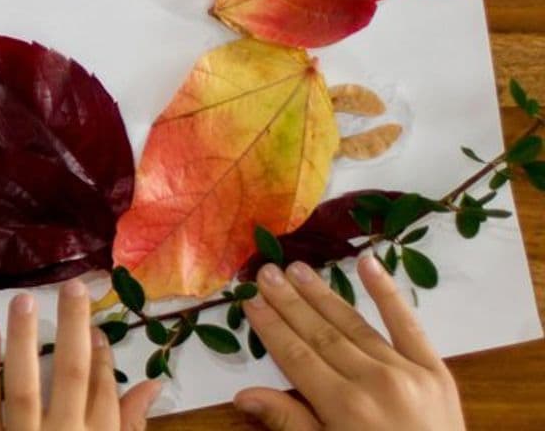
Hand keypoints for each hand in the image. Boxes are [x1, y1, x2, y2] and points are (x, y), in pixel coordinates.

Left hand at [0, 279, 161, 430]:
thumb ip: (129, 425)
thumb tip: (154, 384)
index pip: (105, 395)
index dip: (103, 358)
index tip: (97, 326)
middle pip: (74, 378)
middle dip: (74, 329)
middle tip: (74, 285)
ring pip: (26, 386)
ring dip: (27, 339)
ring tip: (25, 299)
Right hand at [237, 254, 464, 430]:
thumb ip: (290, 422)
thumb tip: (242, 394)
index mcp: (342, 406)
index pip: (295, 356)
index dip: (270, 327)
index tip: (250, 300)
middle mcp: (372, 380)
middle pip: (320, 333)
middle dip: (289, 302)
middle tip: (265, 272)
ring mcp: (407, 371)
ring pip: (354, 324)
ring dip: (322, 294)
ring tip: (297, 269)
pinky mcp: (435, 370)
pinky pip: (408, 324)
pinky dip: (388, 292)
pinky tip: (369, 262)